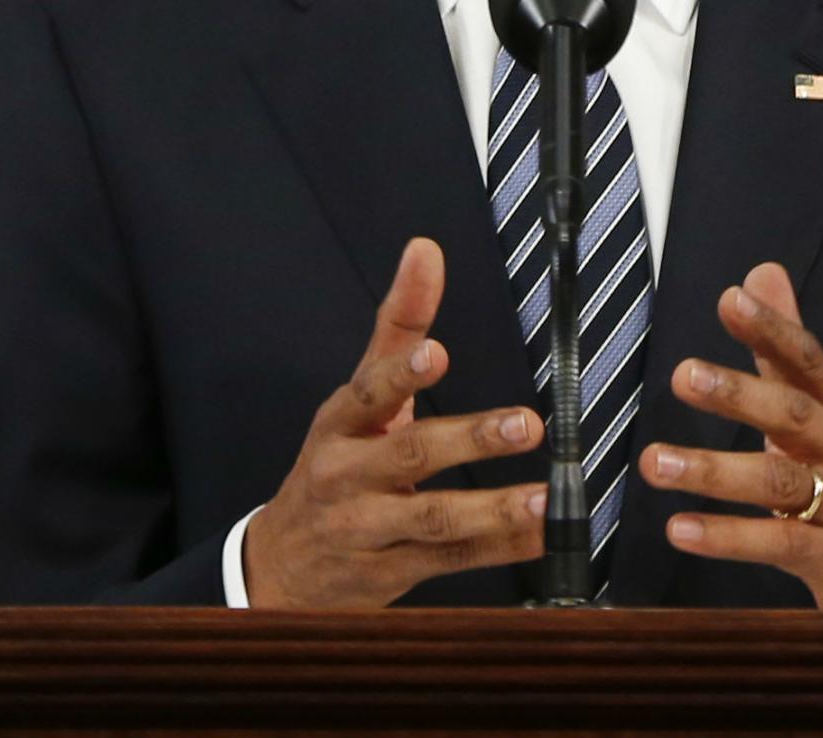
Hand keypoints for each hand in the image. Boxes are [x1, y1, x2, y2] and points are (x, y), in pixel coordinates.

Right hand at [242, 237, 547, 606]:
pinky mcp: (391, 572)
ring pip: (432, 518)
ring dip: (491, 508)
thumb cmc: (335, 464)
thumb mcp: (358, 397)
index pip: (367, 394)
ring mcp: (367, 529)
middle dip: (470, 440)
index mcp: (339, 425)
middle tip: (525, 424)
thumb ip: (399, 325)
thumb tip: (425, 250)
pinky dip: (499, 548)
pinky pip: (451, 560)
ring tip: (541, 496)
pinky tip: (537, 531)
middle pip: (409, 455)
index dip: (401, 376)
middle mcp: (348, 476)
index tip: (436, 355)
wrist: (281, 565)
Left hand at [641, 262, 822, 610]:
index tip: (731, 299)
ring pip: (780, 485)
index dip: (773, 329)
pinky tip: (680, 529)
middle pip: (796, 416)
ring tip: (656, 462)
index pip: (810, 362)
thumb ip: (786, 351)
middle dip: (740, 394)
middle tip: (683, 375)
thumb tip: (761, 273)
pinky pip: (780, 546)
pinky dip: (728, 537)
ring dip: (715, 472)